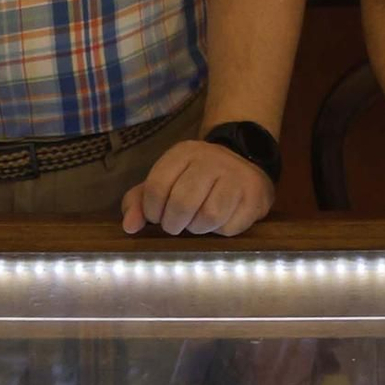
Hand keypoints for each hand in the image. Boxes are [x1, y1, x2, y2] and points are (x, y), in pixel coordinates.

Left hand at [120, 137, 274, 237]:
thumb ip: (140, 201)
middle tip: (177, 224)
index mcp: (183, 153)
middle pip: (182, 203)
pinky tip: (220, 221)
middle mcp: (210, 160)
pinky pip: (230, 226)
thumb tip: (129, 227)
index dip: (152, 211)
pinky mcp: (254, 196)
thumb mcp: (166, 180)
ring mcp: (235, 176)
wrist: (244, 162)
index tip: (157, 216)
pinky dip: (220, 231)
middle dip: (174, 224)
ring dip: (198, 228)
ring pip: (208, 216)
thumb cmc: (196, 178)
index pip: (156, 187)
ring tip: (198, 223)